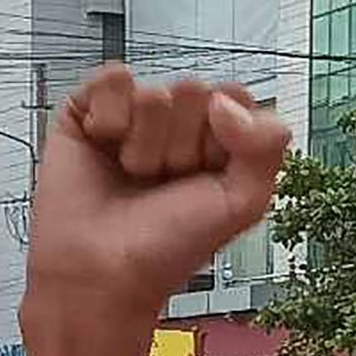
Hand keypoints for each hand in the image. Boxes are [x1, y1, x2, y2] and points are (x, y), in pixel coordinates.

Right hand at [24, 68, 291, 343]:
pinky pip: (112, 80)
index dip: (222, 138)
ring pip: (154, 93)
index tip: (203, 178)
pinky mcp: (88, 111)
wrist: (101, 275)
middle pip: (194, 91)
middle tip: (161, 183)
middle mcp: (175, 124)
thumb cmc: (166, 249)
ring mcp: (131, 115)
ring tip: (131, 177)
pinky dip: (109, 118)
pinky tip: (104, 150)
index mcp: (216, 139)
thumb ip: (267, 143)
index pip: (235, 96)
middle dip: (181, 145)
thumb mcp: (244, 202)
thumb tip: (223, 100)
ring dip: (144, 145)